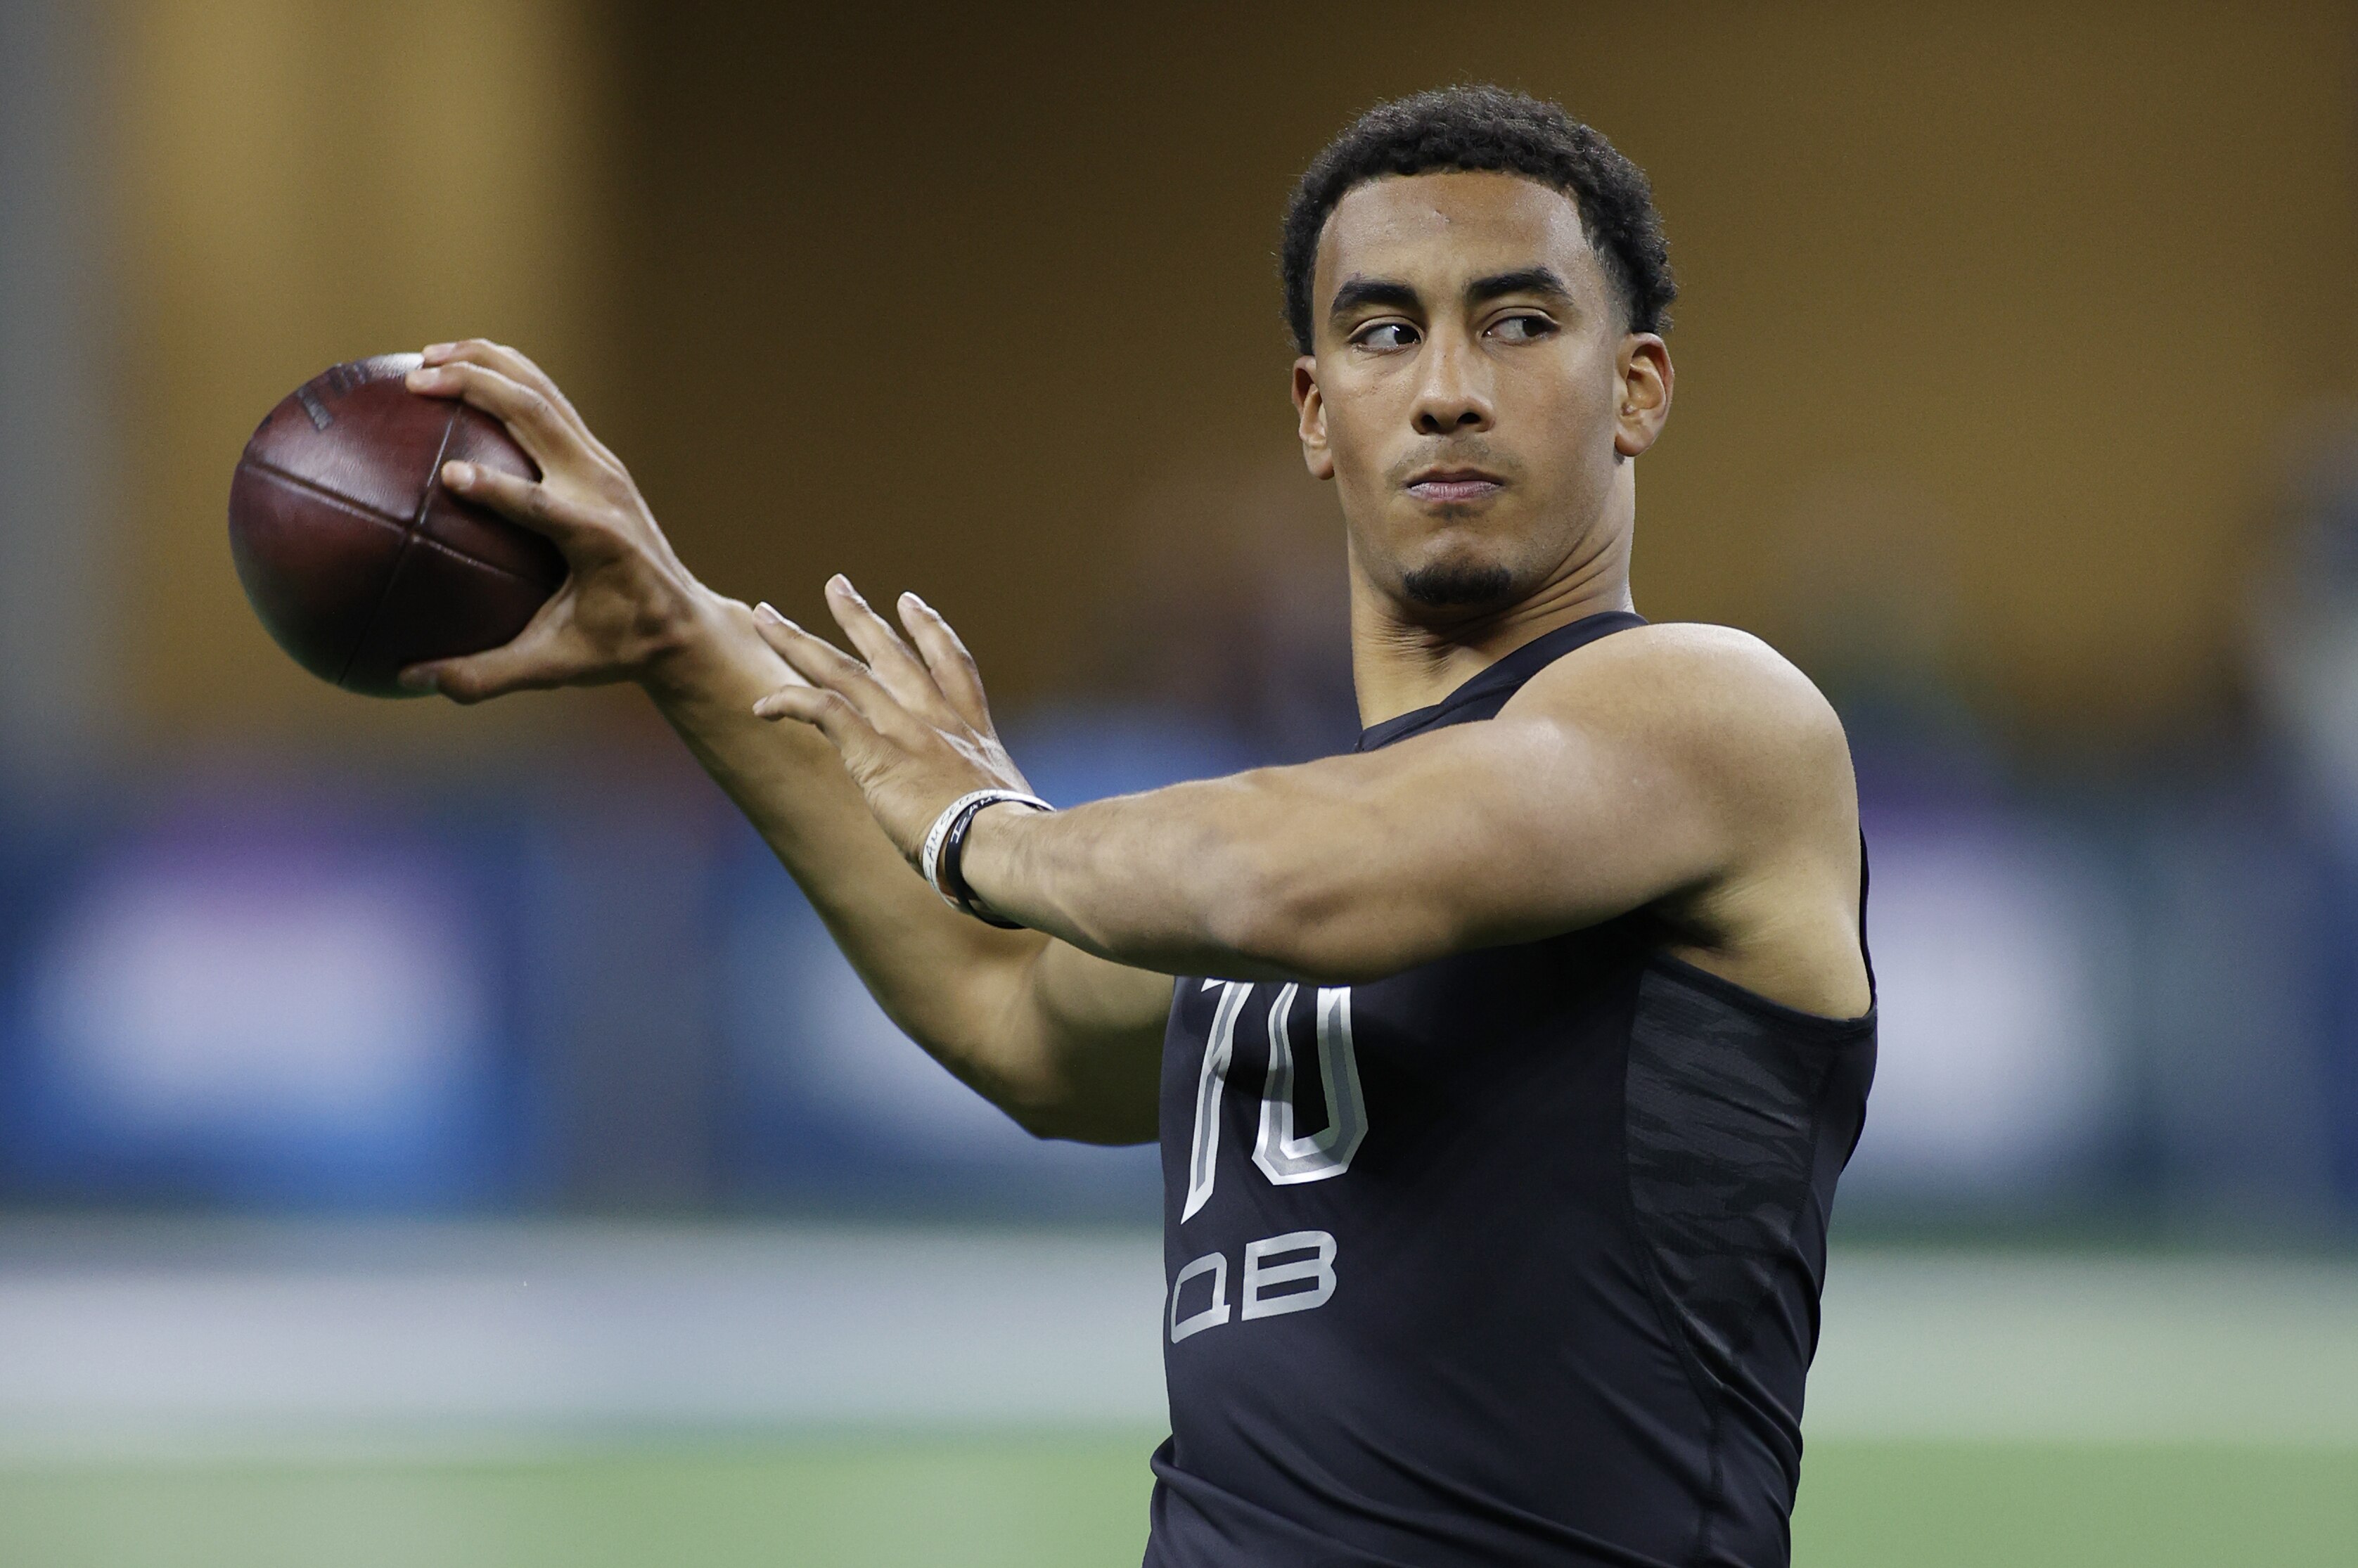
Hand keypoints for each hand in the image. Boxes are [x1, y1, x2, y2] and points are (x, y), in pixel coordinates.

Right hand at [396, 339, 710, 700]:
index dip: (498, 488)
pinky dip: (505, 378)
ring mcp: (603, 466)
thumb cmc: (616, 647)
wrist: (680, 621)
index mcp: (597, 538)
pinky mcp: (597, 457)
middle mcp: (602, 489)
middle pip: (540, 417)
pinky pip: (548, 402)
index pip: (542, 504)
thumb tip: (410, 680)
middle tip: (415, 381)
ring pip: (543, 394)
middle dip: (478, 388)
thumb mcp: (554, 667)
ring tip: (425, 357)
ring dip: (487, 367)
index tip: (448, 477)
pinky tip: (456, 370)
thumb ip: (485, 675)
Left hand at [752, 577, 1035, 869]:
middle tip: (835, 585)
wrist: (1003, 845)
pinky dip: (790, 703)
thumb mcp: (1011, 812)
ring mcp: (905, 732)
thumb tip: (996, 826)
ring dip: (799, 643)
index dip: (929, 630)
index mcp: (974, 733)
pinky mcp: (875, 753)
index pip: (952, 667)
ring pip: (843, 671)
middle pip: (891, 654)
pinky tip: (761, 704)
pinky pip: (823, 714)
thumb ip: (989, 803)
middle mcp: (937, 720)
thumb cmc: (1013, 845)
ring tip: (766, 617)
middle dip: (859, 618)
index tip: (909, 602)